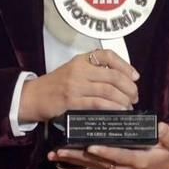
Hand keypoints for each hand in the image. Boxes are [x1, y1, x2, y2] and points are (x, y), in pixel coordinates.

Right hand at [18, 50, 138, 123]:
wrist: (34, 96)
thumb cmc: (56, 85)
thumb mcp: (73, 70)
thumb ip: (93, 72)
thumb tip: (121, 80)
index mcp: (81, 60)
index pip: (108, 56)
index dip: (125, 66)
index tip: (135, 76)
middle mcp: (79, 69)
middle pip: (113, 76)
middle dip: (129, 88)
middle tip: (135, 96)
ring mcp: (75, 85)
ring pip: (108, 91)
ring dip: (123, 100)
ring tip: (128, 106)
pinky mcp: (71, 101)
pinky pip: (98, 104)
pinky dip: (112, 108)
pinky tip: (118, 112)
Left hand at [50, 121, 168, 168]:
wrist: (168, 166)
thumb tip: (160, 127)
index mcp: (140, 160)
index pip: (121, 155)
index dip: (106, 151)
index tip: (92, 146)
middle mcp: (125, 168)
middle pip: (100, 162)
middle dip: (80, 156)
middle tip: (61, 149)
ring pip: (93, 165)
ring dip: (74, 159)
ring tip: (56, 152)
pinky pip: (93, 166)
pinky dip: (77, 162)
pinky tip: (62, 157)